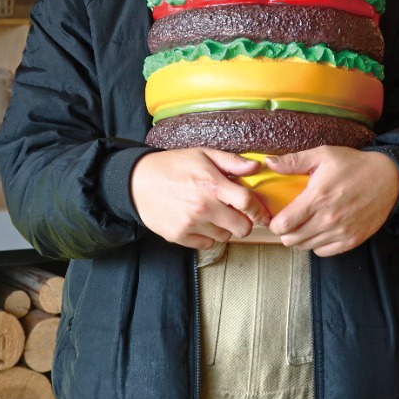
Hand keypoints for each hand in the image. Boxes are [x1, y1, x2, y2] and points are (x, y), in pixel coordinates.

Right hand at [130, 148, 269, 248]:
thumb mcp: (203, 155)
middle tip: (239, 215)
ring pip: (225, 237)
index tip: (261, 212)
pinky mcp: (179, 236)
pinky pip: (207, 244)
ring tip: (216, 215)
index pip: (247, 203)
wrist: (137, 182)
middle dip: (245, 222)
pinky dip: (209, 236)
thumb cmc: (173, 165)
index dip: (259, 210)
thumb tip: (255, 167)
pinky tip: (202, 222)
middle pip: (242, 228)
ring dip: (226, 228)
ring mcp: (191, 224)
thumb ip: (232, 162)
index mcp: (212, 184)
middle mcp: (203, 207)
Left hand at [264, 146, 398, 256]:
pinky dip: (317, 244)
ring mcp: (341, 232)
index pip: (283, 225)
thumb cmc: (354, 165)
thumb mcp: (324, 155)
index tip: (277, 216)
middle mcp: (328, 219)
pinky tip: (319, 230)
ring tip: (305, 224)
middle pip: (291, 240)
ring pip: (305, 247)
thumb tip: (269, 163)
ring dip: (300, 238)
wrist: (388, 178)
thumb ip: (294, 161)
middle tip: (289, 220)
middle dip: (285, 231)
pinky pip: (323, 252)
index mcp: (318, 198)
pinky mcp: (351, 241)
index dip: (274, 223)